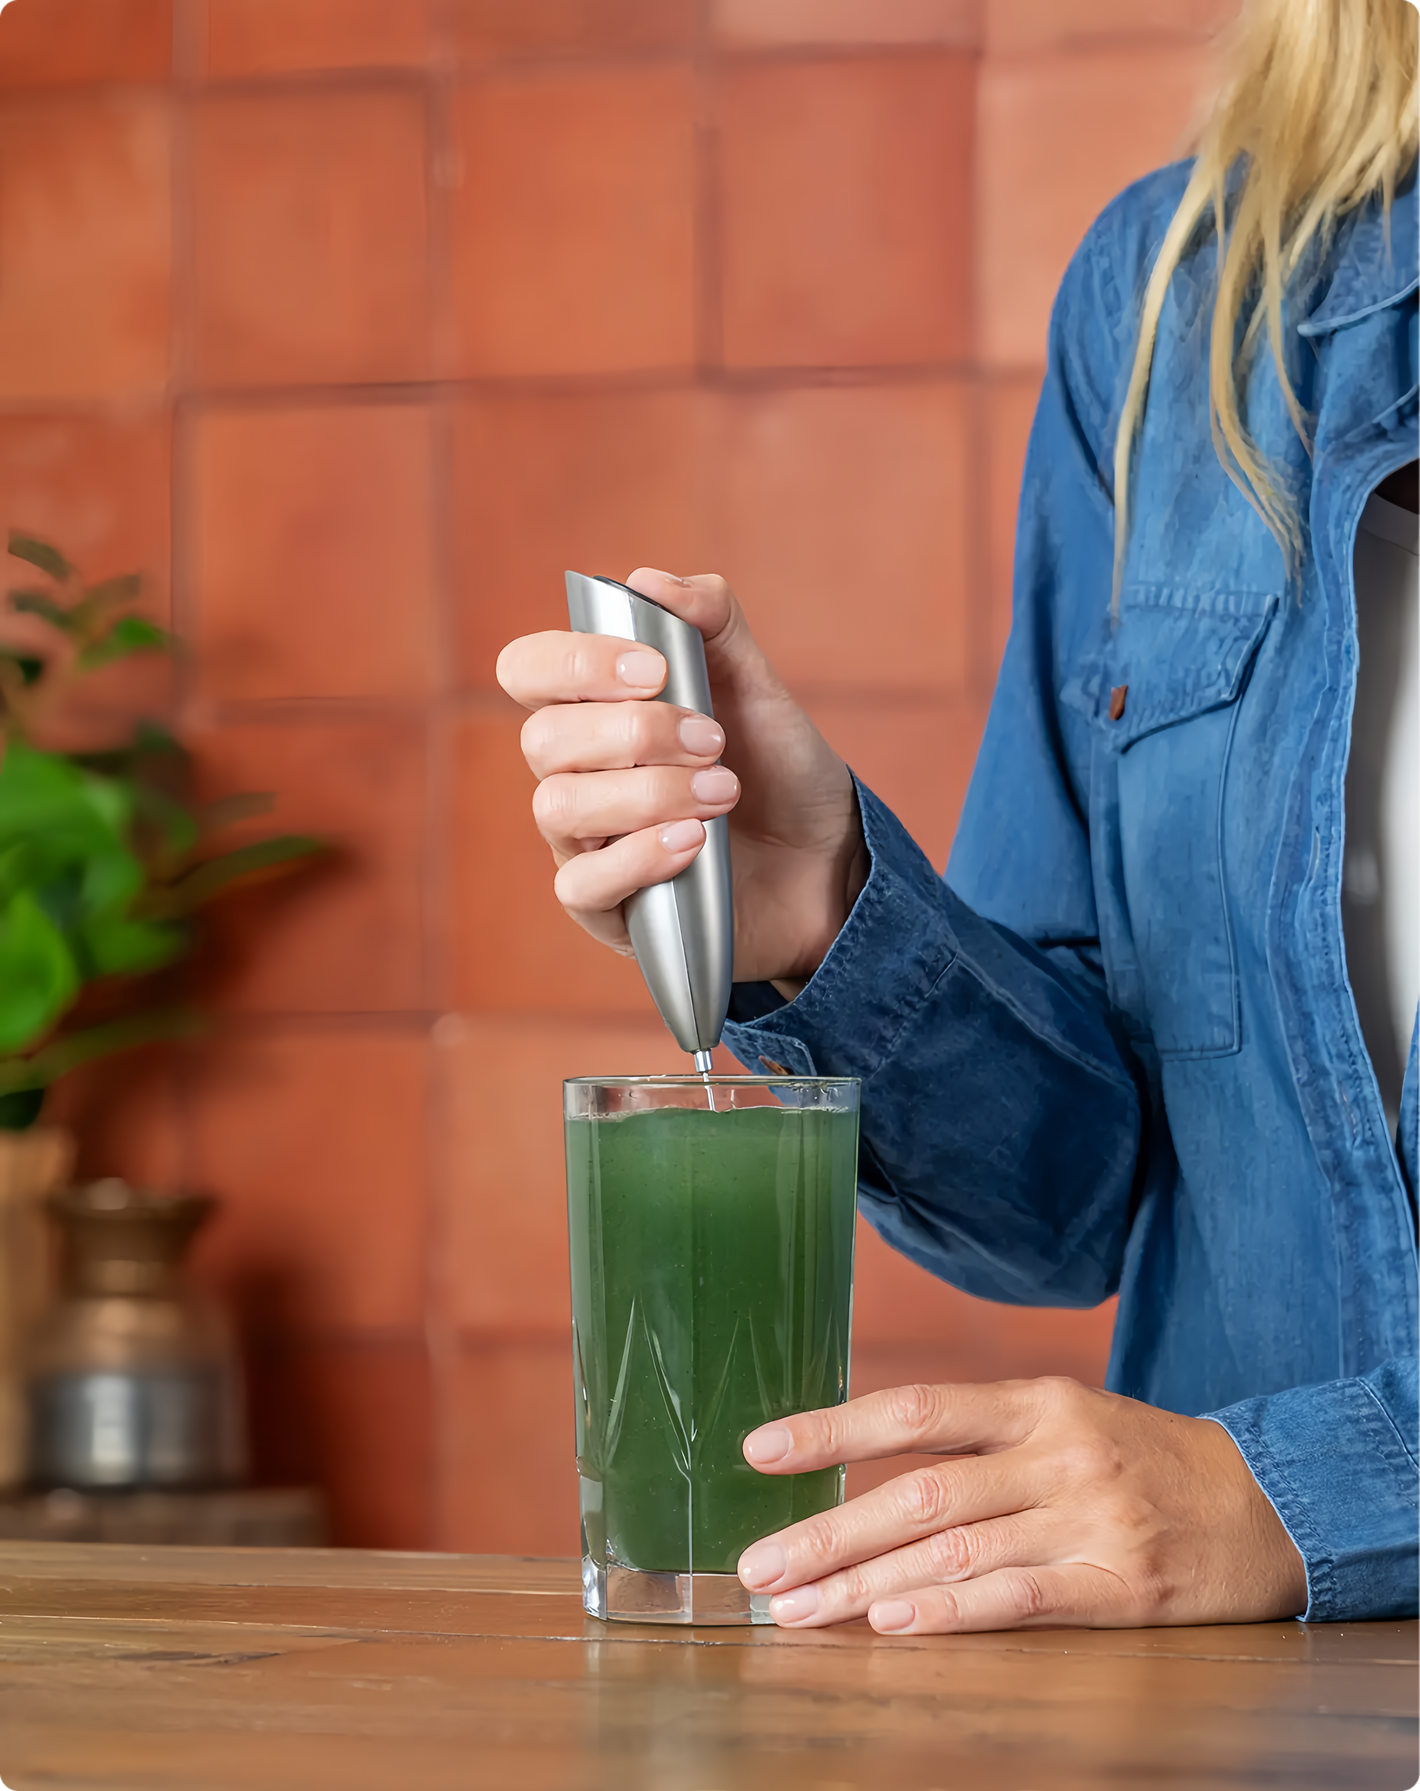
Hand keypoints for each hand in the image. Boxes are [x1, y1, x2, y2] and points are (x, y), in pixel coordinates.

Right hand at [495, 569, 866, 986]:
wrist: (826, 864)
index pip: (528, 670)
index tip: (655, 670)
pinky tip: (696, 843)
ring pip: (558, 806)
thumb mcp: (760, 687)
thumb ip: (711, 622)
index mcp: (596, 711)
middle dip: (635, 733)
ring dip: (648, 792)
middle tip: (715, 742)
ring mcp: (585, 845)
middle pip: (543, 738)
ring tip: (723, 794)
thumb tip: (647, 580)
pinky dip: (640, 856)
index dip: (574, 662)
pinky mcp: (608, 910)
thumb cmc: (778, 774)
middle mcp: (576, 774)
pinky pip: (581, 884)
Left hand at [736, 1378, 1306, 1632]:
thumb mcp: (1066, 1418)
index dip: (832, 1430)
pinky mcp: (1123, 1584)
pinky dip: (952, 1610)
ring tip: (800, 1611)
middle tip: (759, 1569)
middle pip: (918, 1491)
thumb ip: (980, 1440)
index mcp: (1035, 1402)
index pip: (915, 1409)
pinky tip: (894, 1625)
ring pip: (955, 1549)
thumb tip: (869, 1468)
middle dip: (827, 1531)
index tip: (759, 1452)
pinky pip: (1022, 1598)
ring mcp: (1090, 1518)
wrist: (1266, 1502)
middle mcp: (1056, 1453)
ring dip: (866, 1585)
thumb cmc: (1143, 1459)